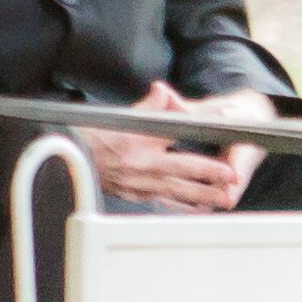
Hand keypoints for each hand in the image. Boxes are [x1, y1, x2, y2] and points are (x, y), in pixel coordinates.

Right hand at [88, 81, 257, 212]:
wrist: (70, 160)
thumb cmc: (93, 138)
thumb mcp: (120, 116)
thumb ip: (147, 105)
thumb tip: (162, 91)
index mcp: (139, 141)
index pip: (177, 133)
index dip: (202, 135)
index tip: (223, 138)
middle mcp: (141, 165)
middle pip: (183, 171)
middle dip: (210, 176)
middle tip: (231, 180)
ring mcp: (139, 184)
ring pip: (177, 192)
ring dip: (201, 196)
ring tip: (222, 200)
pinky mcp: (134, 196)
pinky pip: (164, 203)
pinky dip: (181, 206)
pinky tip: (196, 210)